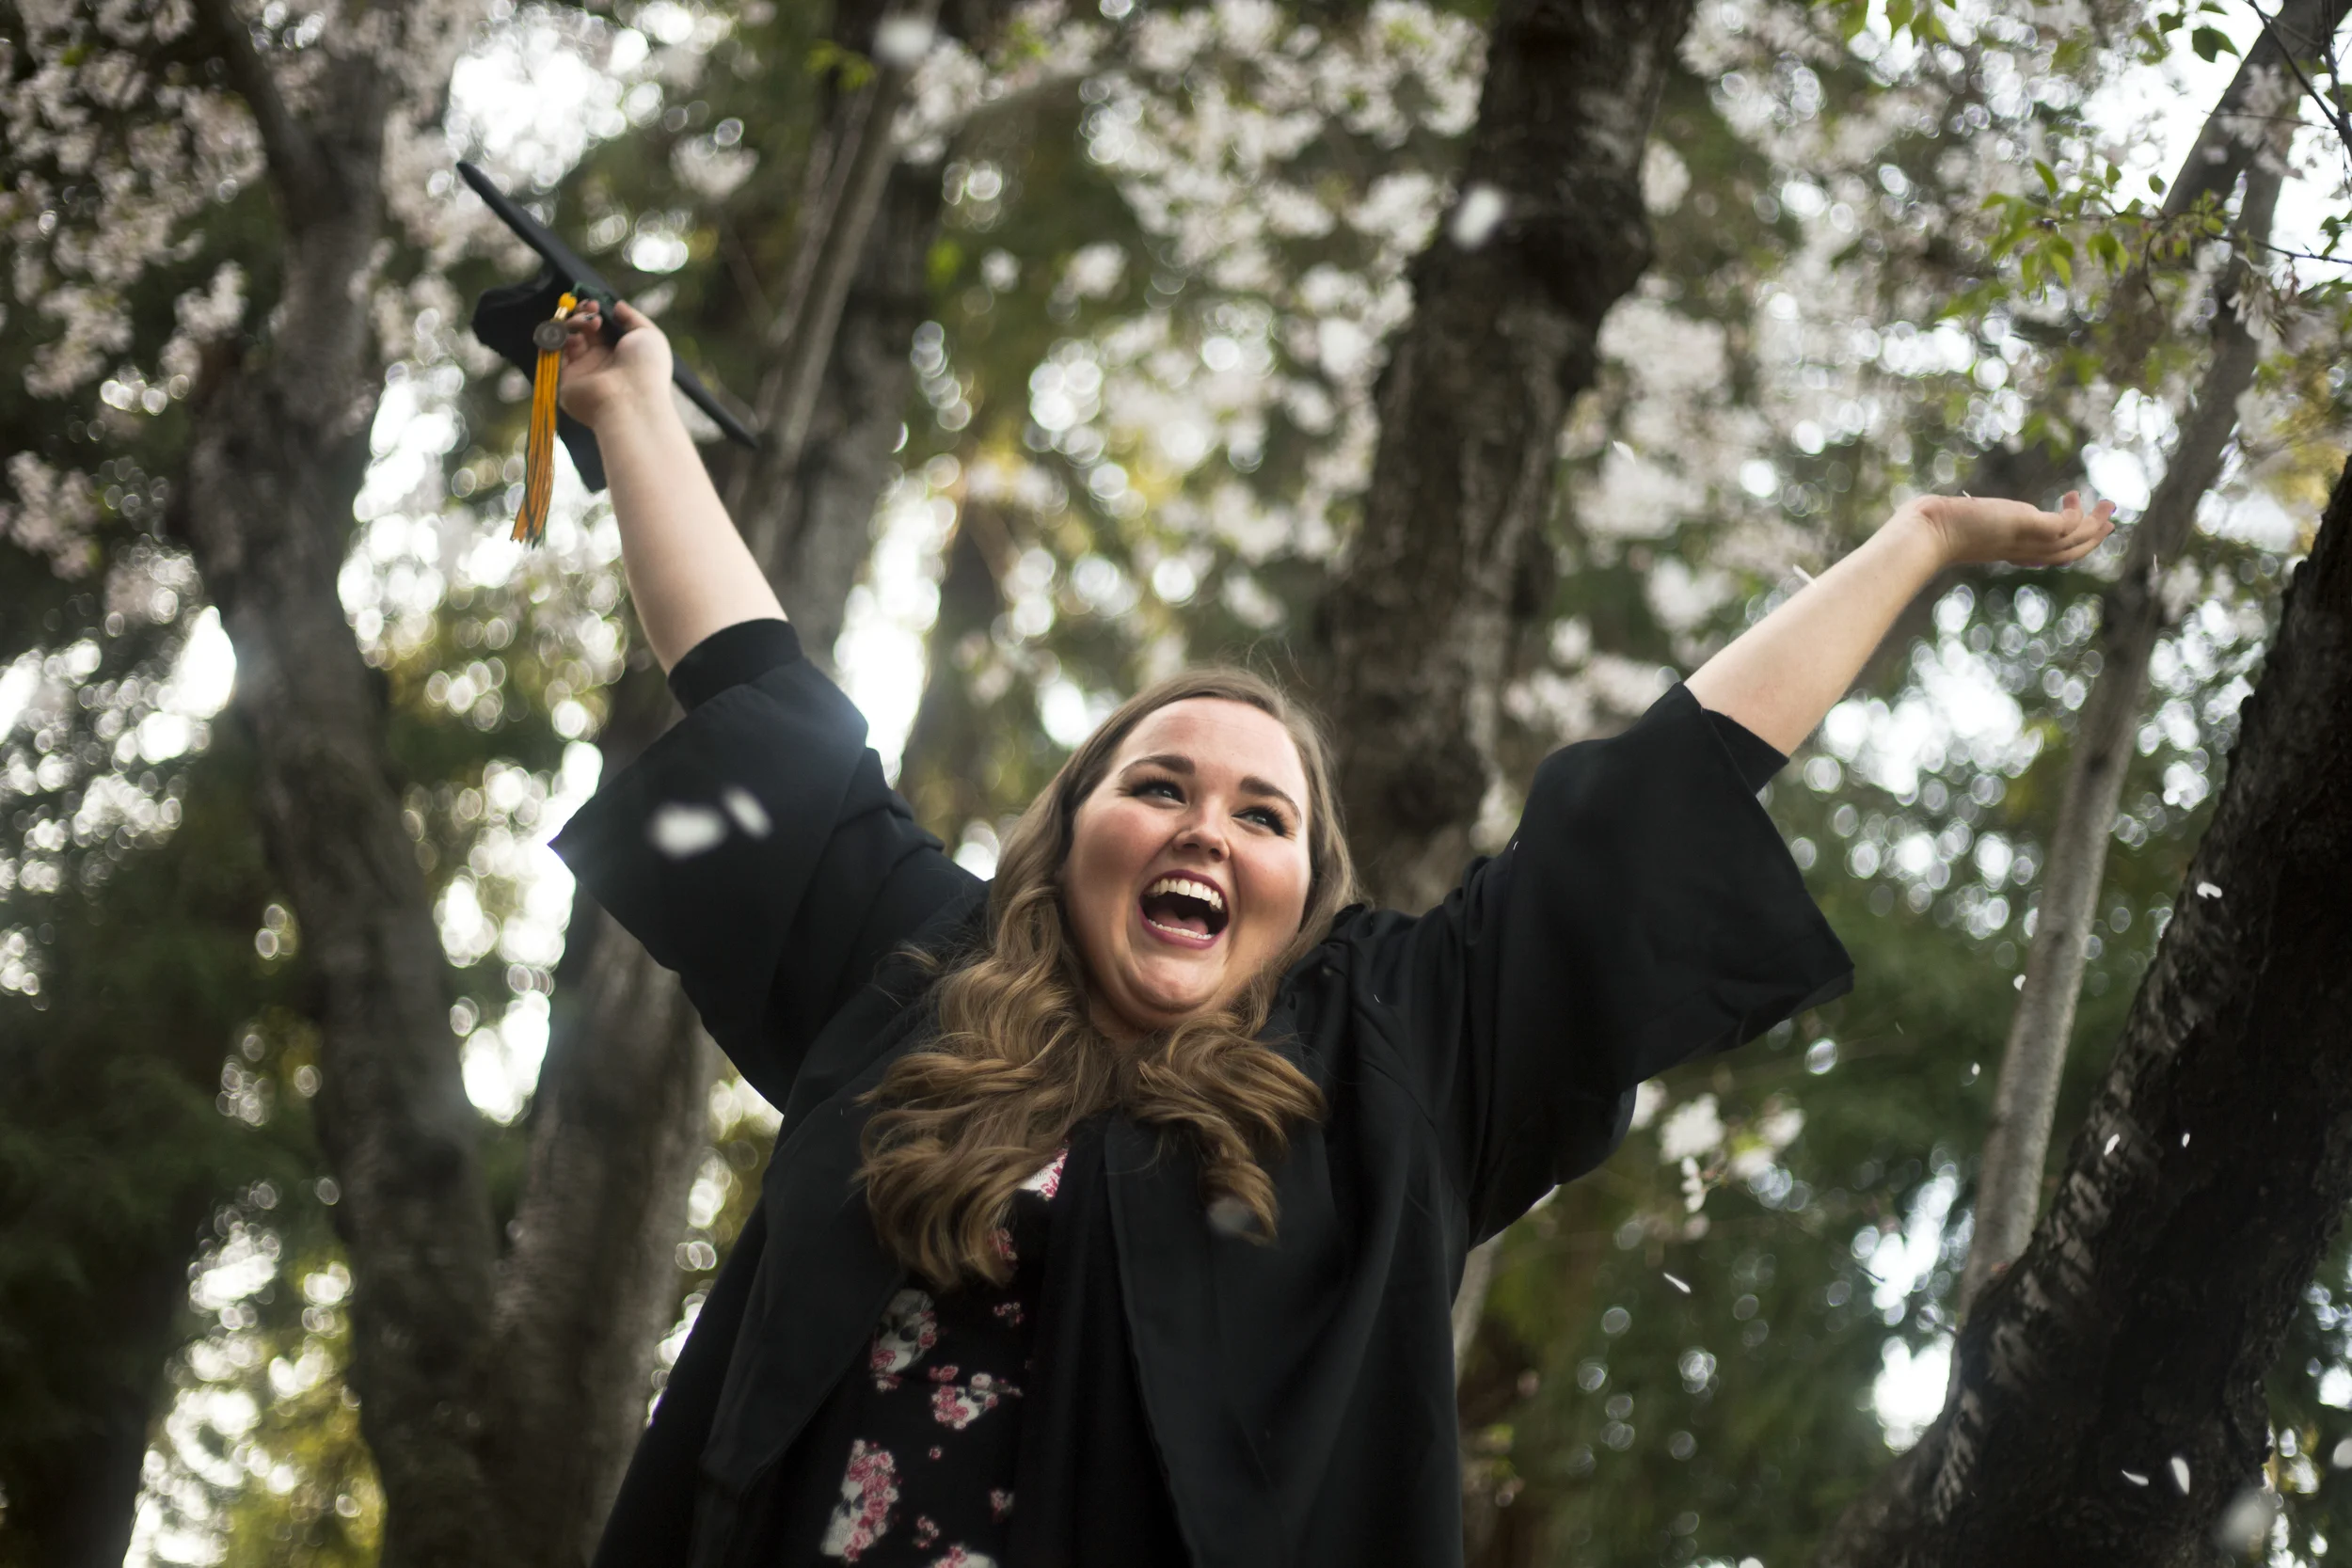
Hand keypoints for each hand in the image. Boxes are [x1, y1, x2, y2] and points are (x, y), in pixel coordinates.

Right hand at [556, 298, 673, 430]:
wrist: (631, 400)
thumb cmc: (646, 368)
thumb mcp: (649, 335)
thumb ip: (632, 318)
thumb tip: (617, 305)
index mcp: (620, 352)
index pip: (601, 328)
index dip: (595, 312)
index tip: (596, 304)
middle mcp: (600, 361)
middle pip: (582, 330)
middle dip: (583, 314)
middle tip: (590, 310)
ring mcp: (582, 370)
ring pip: (566, 338)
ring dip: (573, 323)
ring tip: (588, 324)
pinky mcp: (565, 379)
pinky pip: (554, 353)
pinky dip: (560, 339)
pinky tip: (575, 337)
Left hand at [1905, 490, 2116, 568]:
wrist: (1926, 533)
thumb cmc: (1932, 528)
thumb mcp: (1957, 523)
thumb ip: (1964, 519)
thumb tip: (1946, 507)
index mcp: (2009, 551)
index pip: (2048, 555)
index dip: (2071, 546)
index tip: (2083, 531)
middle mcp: (2019, 551)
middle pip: (2067, 553)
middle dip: (2092, 538)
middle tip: (2111, 521)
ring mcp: (2024, 541)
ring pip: (2072, 542)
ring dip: (2095, 526)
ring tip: (2109, 506)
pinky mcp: (2024, 526)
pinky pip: (2064, 527)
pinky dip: (2077, 515)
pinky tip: (2074, 497)